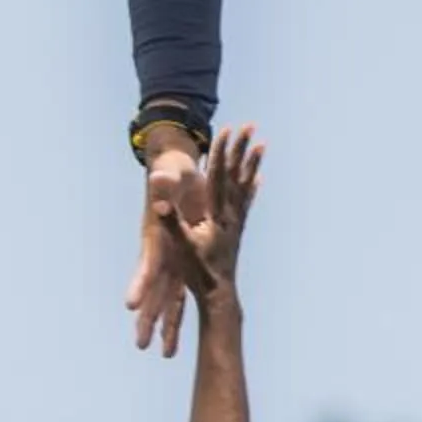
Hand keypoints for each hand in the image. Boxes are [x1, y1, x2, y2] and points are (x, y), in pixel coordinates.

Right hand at [127, 135, 207, 360]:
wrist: (175, 174)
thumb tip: (160, 179)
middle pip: (154, 291)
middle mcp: (161, 254)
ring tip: (165, 354)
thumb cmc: (170, 172)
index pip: (148, 265)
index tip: (131, 305)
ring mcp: (172, 260)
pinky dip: (177, 313)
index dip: (140, 283)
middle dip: (149, 318)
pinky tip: (174, 335)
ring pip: (169, 299)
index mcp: (157, 238)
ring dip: (167, 325)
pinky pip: (181, 292)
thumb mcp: (169, 174)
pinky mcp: (182, 260)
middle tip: (141, 346)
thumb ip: (163, 181)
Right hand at [155, 126, 263, 307]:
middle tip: (250, 125)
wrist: (220, 295)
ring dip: (252, 163)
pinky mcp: (237, 230)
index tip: (226, 130)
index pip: (219, 176)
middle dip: (242, 149)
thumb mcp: (181, 247)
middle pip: (237, 175)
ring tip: (262, 143)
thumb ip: (172, 223)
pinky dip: (252, 187)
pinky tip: (259, 178)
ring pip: (245, 185)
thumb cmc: (198, 273)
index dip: (222, 152)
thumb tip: (160, 204)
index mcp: (216, 215)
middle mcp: (231, 215)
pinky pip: (246, 202)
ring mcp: (236, 222)